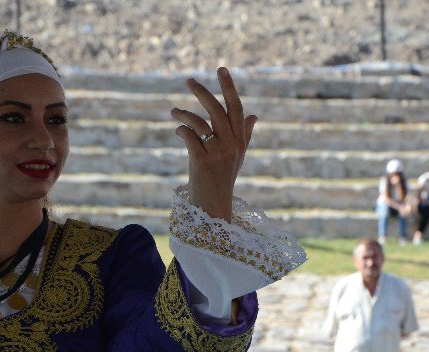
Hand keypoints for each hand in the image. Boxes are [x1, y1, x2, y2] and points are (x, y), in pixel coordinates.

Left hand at [172, 68, 256, 221]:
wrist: (214, 205)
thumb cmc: (224, 178)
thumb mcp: (237, 156)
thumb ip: (245, 135)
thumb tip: (254, 115)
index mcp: (240, 140)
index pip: (236, 108)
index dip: (229, 87)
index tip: (221, 68)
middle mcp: (231, 145)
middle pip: (217, 110)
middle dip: (203, 92)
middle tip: (189, 80)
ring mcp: (217, 154)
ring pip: (200, 122)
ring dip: (184, 113)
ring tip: (174, 111)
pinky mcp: (202, 162)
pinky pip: (189, 136)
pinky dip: (181, 130)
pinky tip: (178, 130)